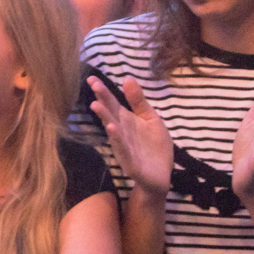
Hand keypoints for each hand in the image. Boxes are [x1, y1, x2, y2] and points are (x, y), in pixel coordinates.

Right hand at [88, 75, 172, 194]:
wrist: (161, 176)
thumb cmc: (154, 146)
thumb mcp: (150, 119)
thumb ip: (138, 101)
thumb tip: (127, 77)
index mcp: (126, 121)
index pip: (112, 103)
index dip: (103, 91)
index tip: (92, 78)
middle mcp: (121, 132)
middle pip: (110, 114)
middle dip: (102, 100)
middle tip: (94, 85)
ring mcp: (124, 148)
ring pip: (113, 131)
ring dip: (105, 118)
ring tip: (97, 105)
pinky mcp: (131, 163)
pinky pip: (123, 150)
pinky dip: (117, 140)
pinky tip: (112, 128)